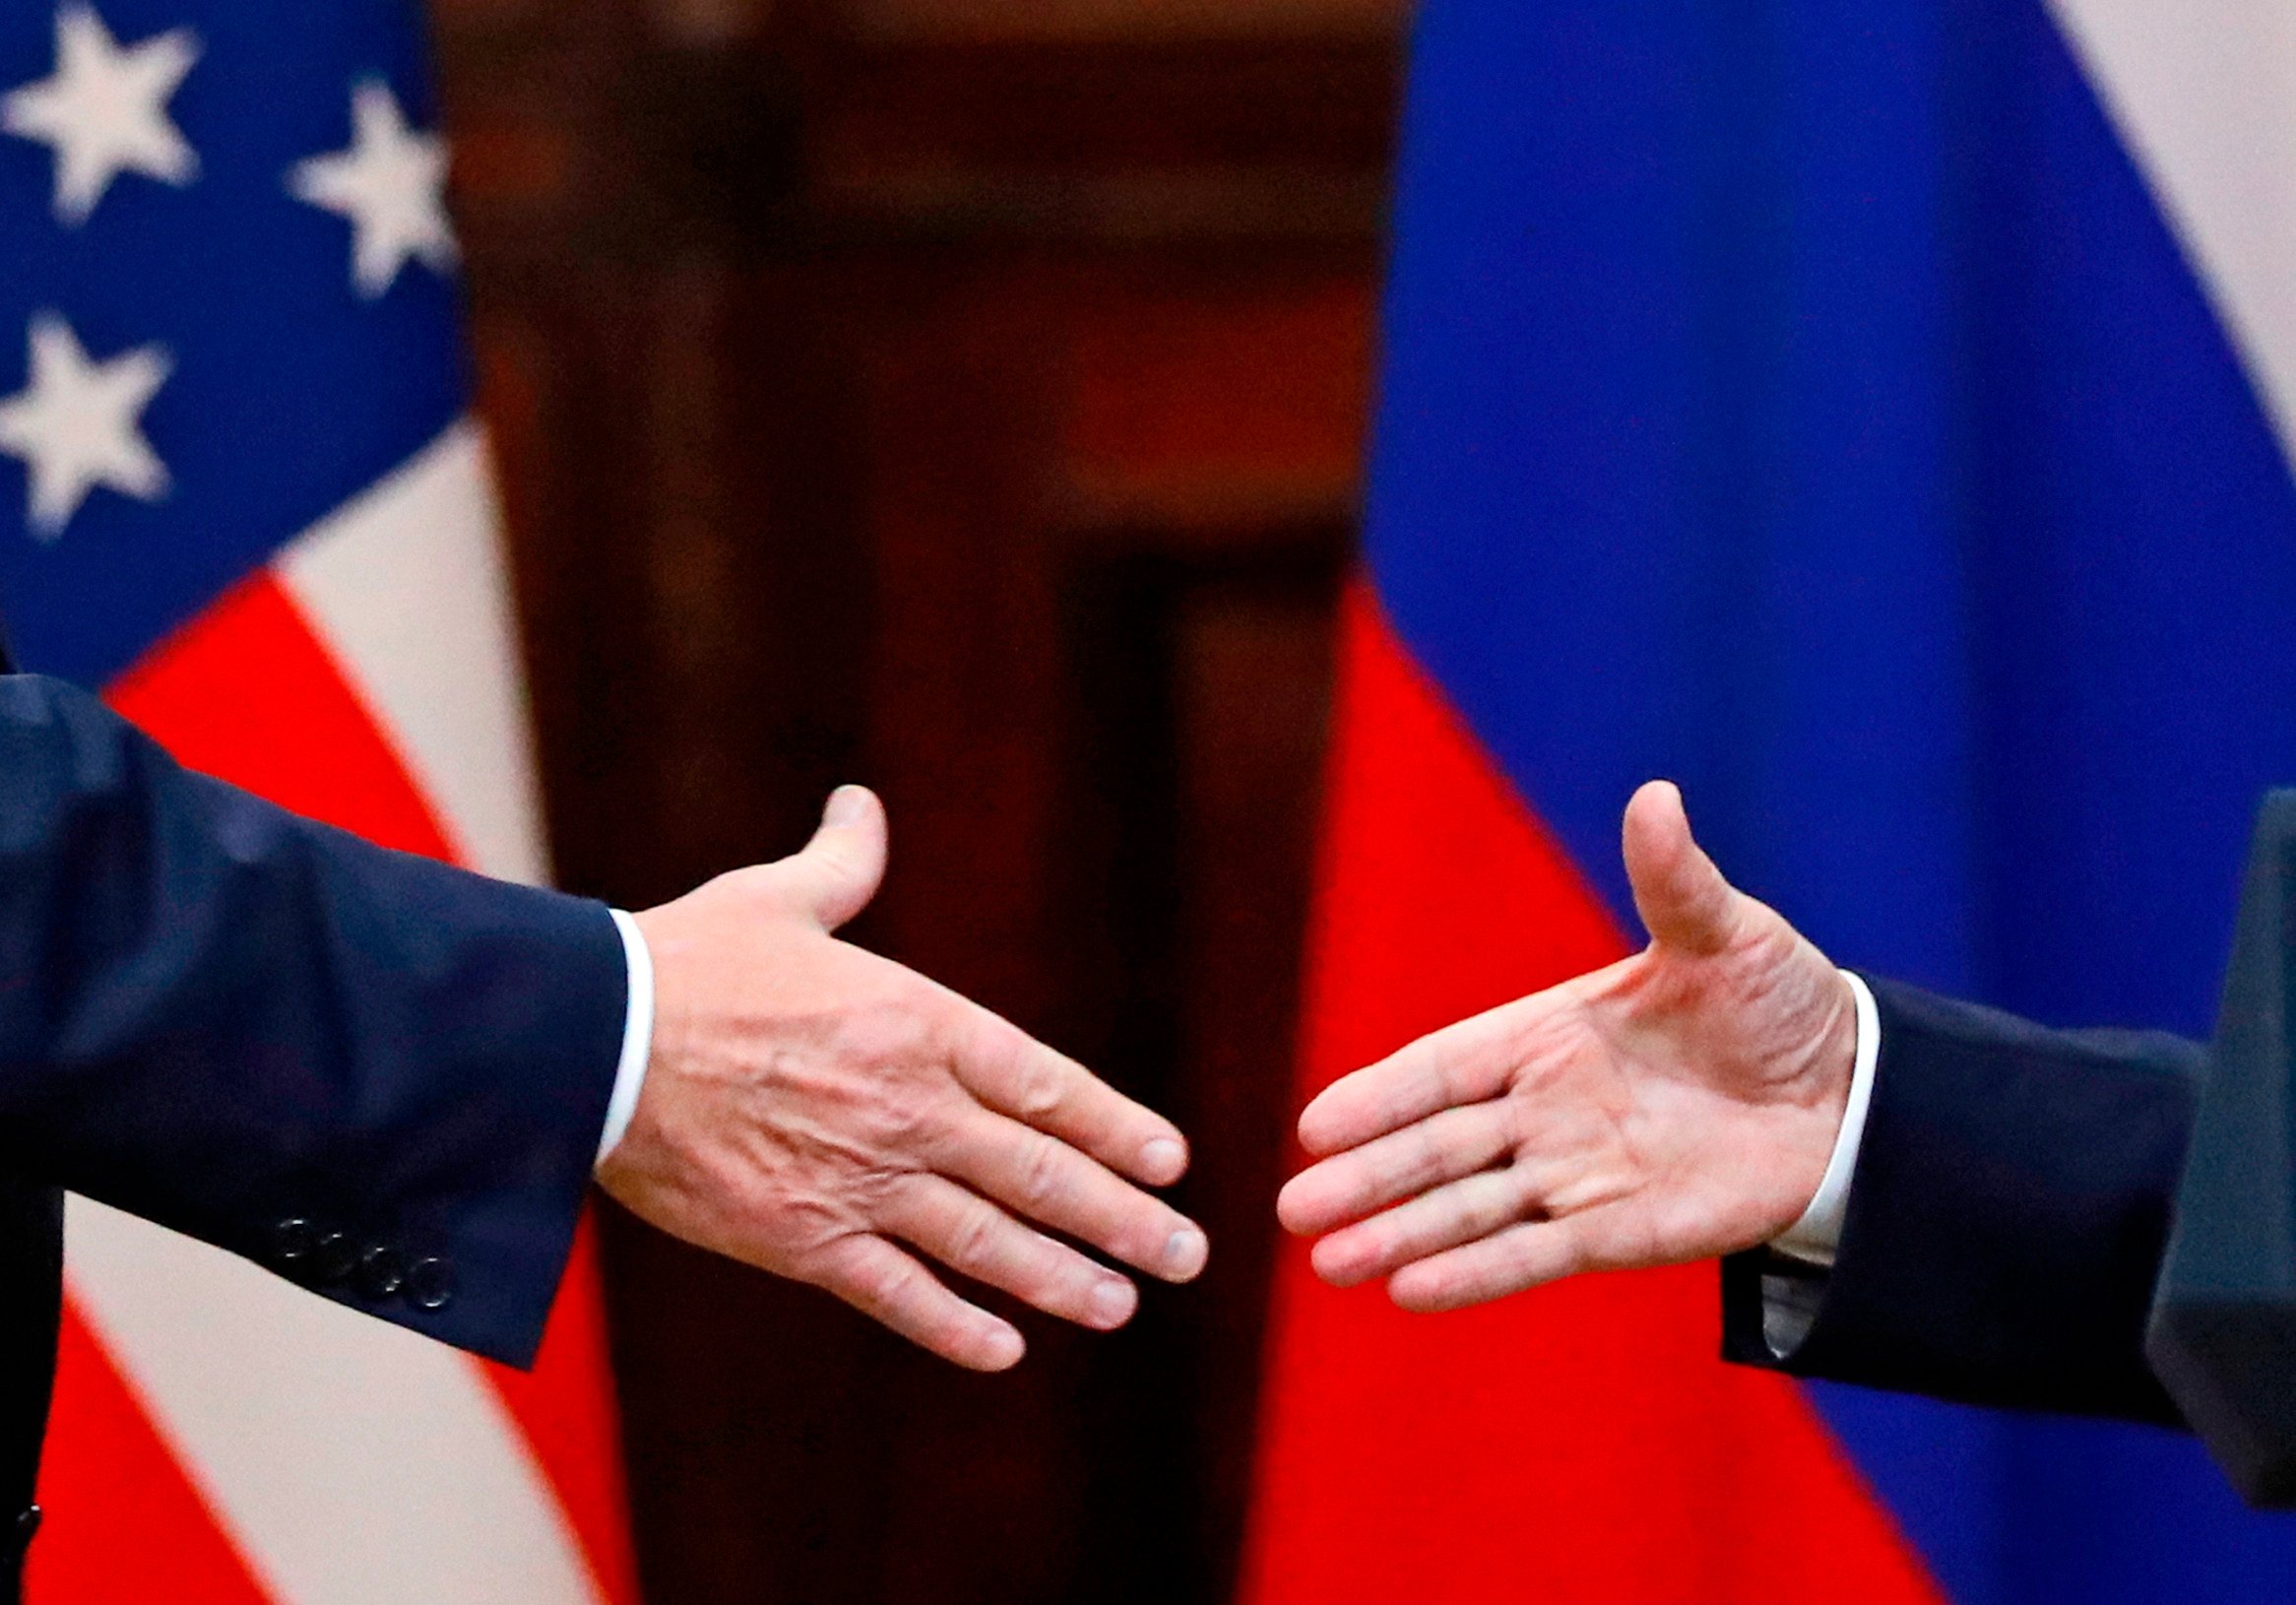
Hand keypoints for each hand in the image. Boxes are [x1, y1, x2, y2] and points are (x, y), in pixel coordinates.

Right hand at [598, 786, 1207, 1370]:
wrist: (591, 1042)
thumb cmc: (684, 961)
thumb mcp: (779, 900)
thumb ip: (842, 865)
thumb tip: (860, 806)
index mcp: (918, 1021)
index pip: (1047, 1085)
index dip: (1117, 1127)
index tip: (1172, 1161)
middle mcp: (908, 1107)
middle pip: (1041, 1174)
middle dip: (1124, 1219)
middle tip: (1184, 1253)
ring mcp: (859, 1180)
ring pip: (987, 1244)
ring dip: (1062, 1280)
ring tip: (1119, 1306)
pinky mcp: (800, 1239)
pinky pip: (897, 1296)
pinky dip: (955, 1327)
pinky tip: (1004, 1350)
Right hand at [1276, 780, 1854, 1312]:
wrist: (1854, 1095)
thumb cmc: (1780, 1002)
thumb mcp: (1726, 934)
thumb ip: (1674, 883)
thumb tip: (1656, 797)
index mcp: (1551, 1032)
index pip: (1445, 1068)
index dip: (1380, 1097)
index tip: (1314, 1126)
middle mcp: (1547, 1107)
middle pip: (1438, 1148)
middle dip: (1367, 1178)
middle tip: (1292, 1210)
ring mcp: (1577, 1172)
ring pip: (1470, 1209)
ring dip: (1400, 1234)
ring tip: (1329, 1264)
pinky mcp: (1619, 1230)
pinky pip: (1534, 1253)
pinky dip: (1474, 1274)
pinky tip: (1410, 1292)